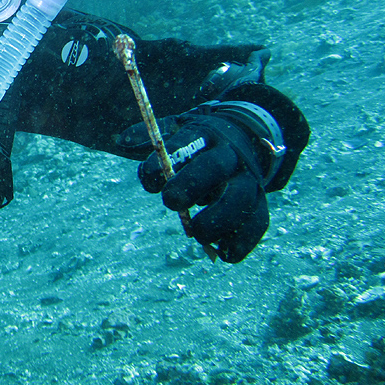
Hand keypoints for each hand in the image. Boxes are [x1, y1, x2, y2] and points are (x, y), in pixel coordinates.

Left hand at [119, 102, 285, 262]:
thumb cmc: (198, 143)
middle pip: (214, 167)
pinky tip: (225, 254)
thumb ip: (149, 136)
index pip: (185, 143)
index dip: (165, 161)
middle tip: (170, 203)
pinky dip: (242, 242)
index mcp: (205, 134)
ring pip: (241, 198)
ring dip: (218, 219)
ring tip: (197, 233)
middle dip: (191, 185)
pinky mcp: (261, 203)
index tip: (150, 180)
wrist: (247, 138)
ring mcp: (249, 178)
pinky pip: (258, 223)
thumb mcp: (175, 130)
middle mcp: (230, 155)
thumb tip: (123, 140)